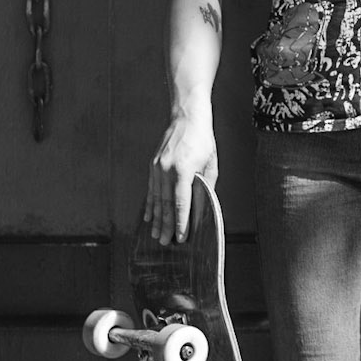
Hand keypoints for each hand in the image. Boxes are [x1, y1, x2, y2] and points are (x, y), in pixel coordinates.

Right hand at [145, 108, 217, 245]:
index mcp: (183, 170)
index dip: (181, 223)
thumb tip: (201, 208)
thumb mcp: (210, 164)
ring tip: (156, 235)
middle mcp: (166, 170)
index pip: (180, 203)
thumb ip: (205, 187)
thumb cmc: (202, 140)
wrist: (186, 117)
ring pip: (156, 200)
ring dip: (156, 219)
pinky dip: (150, 205)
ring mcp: (157, 168)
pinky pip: (151, 190)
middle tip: (164, 243)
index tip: (181, 237)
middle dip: (166, 226)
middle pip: (165, 205)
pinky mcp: (153, 166)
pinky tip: (149, 217)